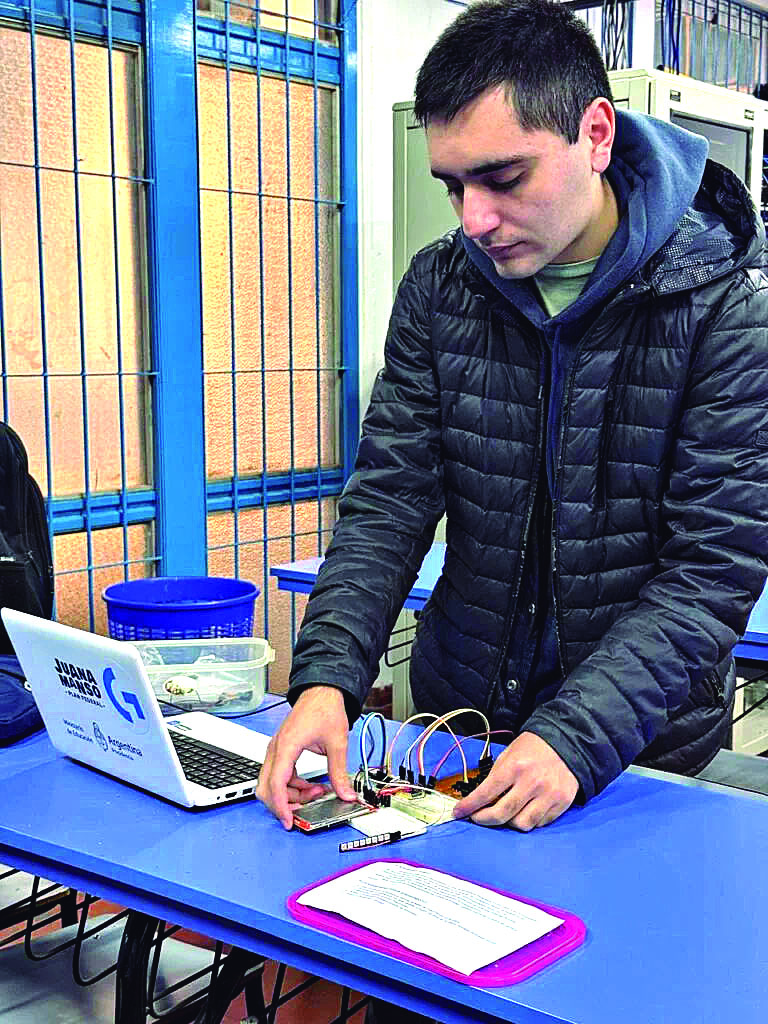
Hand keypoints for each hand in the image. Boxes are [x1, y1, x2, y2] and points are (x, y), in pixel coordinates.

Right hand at [256, 686, 356, 828]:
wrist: (322, 691)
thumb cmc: (325, 709)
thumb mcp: (337, 742)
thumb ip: (339, 772)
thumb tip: (346, 794)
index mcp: (287, 745)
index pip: (276, 783)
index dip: (281, 806)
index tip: (289, 821)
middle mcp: (276, 748)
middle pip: (267, 787)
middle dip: (284, 803)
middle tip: (305, 811)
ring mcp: (276, 749)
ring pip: (272, 784)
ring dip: (291, 795)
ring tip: (316, 792)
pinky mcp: (281, 750)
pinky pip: (279, 775)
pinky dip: (292, 786)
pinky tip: (311, 785)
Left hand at [452, 732, 577, 830]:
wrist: (567, 743)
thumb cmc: (533, 748)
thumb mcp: (509, 754)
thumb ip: (496, 777)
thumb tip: (480, 800)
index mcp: (515, 767)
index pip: (487, 793)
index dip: (470, 806)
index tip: (458, 812)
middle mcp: (532, 783)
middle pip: (502, 814)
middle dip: (484, 819)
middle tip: (477, 818)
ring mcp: (548, 795)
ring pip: (521, 824)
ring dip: (508, 823)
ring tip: (505, 814)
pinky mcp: (561, 803)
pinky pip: (539, 823)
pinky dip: (528, 821)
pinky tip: (524, 811)